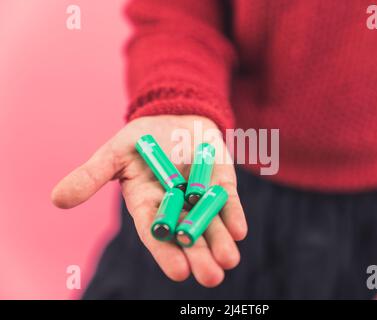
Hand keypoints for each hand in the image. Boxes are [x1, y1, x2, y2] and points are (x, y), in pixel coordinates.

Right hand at [51, 115, 246, 286]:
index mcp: (149, 206)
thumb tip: (57, 200)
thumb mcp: (114, 154)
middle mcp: (177, 208)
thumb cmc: (142, 138)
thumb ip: (91, 177)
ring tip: (228, 261)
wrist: (174, 116)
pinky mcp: (222, 184)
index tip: (179, 272)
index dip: (167, 252)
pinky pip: (228, 203)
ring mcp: (201, 198)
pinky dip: (233, 216)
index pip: (157, 234)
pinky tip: (239, 231)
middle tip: (211, 277)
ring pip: (212, 225)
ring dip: (220, 243)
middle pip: (188, 237)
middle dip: (199, 256)